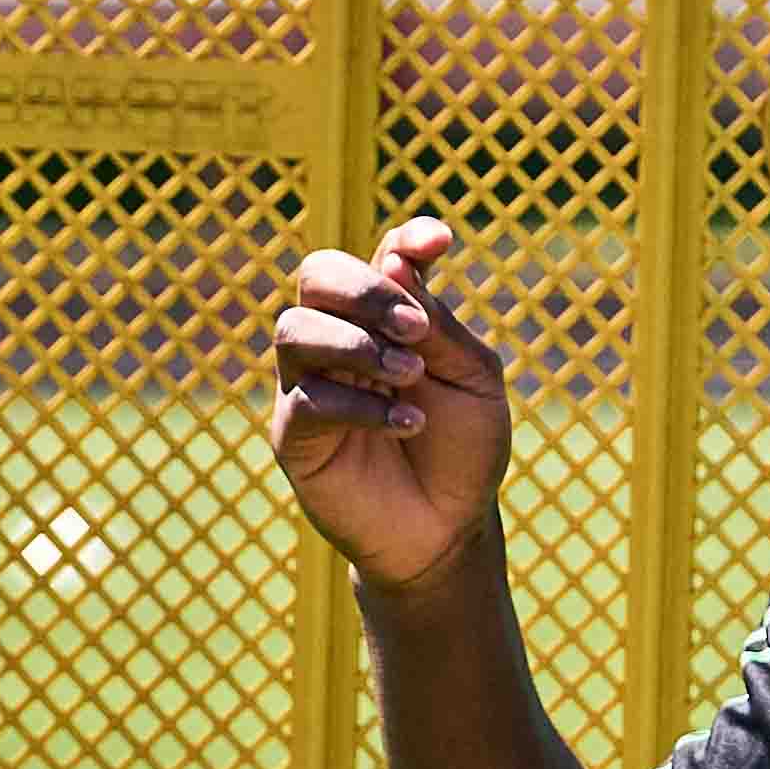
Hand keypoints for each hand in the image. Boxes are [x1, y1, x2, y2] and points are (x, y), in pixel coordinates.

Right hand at [264, 214, 510, 591]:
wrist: (448, 530)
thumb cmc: (463, 451)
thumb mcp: (474, 380)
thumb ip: (440, 323)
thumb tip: (401, 262)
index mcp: (390, 318)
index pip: (384, 256)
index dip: (407, 238)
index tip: (441, 243)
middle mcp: (341, 340)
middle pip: (318, 276)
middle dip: (364, 290)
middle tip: (414, 329)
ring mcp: (310, 384)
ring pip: (295, 330)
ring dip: (356, 344)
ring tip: (409, 375)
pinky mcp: (295, 435)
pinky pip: (307, 398)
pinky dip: (360, 404)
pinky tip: (407, 423)